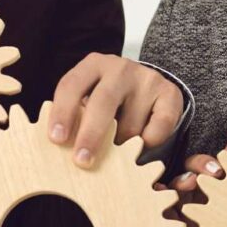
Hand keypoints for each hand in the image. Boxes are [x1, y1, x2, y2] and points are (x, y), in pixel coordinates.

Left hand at [49, 53, 183, 167]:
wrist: (149, 87)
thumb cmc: (110, 100)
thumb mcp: (89, 98)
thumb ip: (77, 115)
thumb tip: (63, 147)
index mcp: (93, 65)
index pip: (72, 86)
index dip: (62, 113)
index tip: (57, 139)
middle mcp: (120, 68)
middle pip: (103, 102)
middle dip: (91, 134)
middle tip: (83, 160)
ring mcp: (147, 79)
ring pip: (131, 124)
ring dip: (123, 144)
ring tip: (120, 146)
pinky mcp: (170, 93)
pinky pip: (157, 129)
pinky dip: (149, 142)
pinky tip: (144, 141)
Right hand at [166, 140, 226, 226]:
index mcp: (222, 193)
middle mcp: (201, 195)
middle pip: (200, 169)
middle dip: (208, 163)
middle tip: (217, 171)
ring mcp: (181, 205)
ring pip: (179, 182)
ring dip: (185, 178)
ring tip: (190, 183)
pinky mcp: (165, 218)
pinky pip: (158, 202)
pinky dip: (159, 194)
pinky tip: (161, 192)